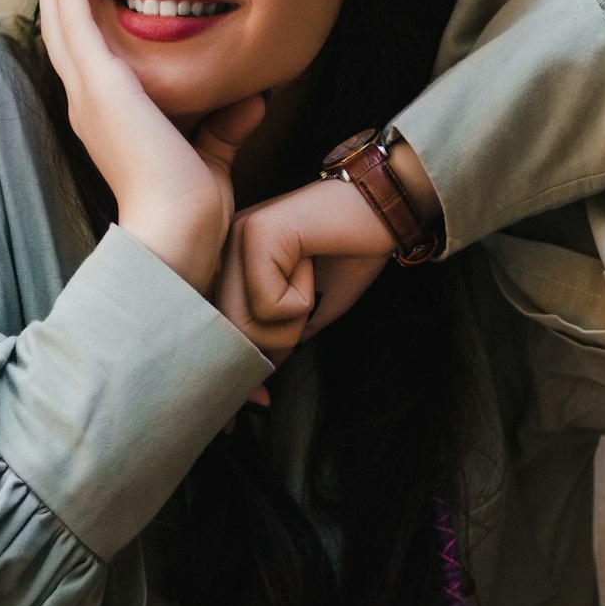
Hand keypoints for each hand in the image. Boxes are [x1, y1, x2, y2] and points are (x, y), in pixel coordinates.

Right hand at [39, 0, 265, 291]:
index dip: (83, 31)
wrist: (176, 233)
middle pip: (66, 41)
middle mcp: (89, 108)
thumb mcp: (210, 159)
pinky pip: (73, 25)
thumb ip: (223, 130)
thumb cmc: (192, 213)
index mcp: (109, 125)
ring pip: (62, 27)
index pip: (90, 67)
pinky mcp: (99, 84)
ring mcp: (88, 95)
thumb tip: (253, 103)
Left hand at [216, 177, 394, 364]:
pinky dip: (300, 298)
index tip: (261, 396)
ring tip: (310, 281)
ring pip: (245, 322)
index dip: (247, 361)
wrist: (382, 209)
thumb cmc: (350, 253)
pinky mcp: (258, 232)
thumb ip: (278, 336)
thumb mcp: (309, 309)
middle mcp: (225, 246)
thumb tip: (258, 375)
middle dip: (274, 345)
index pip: (222, 327)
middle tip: (305, 311)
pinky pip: (268, 302)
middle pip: (230, 331)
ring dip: (290, 321)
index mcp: (232, 261)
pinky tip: (312, 263)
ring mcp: (238, 235)